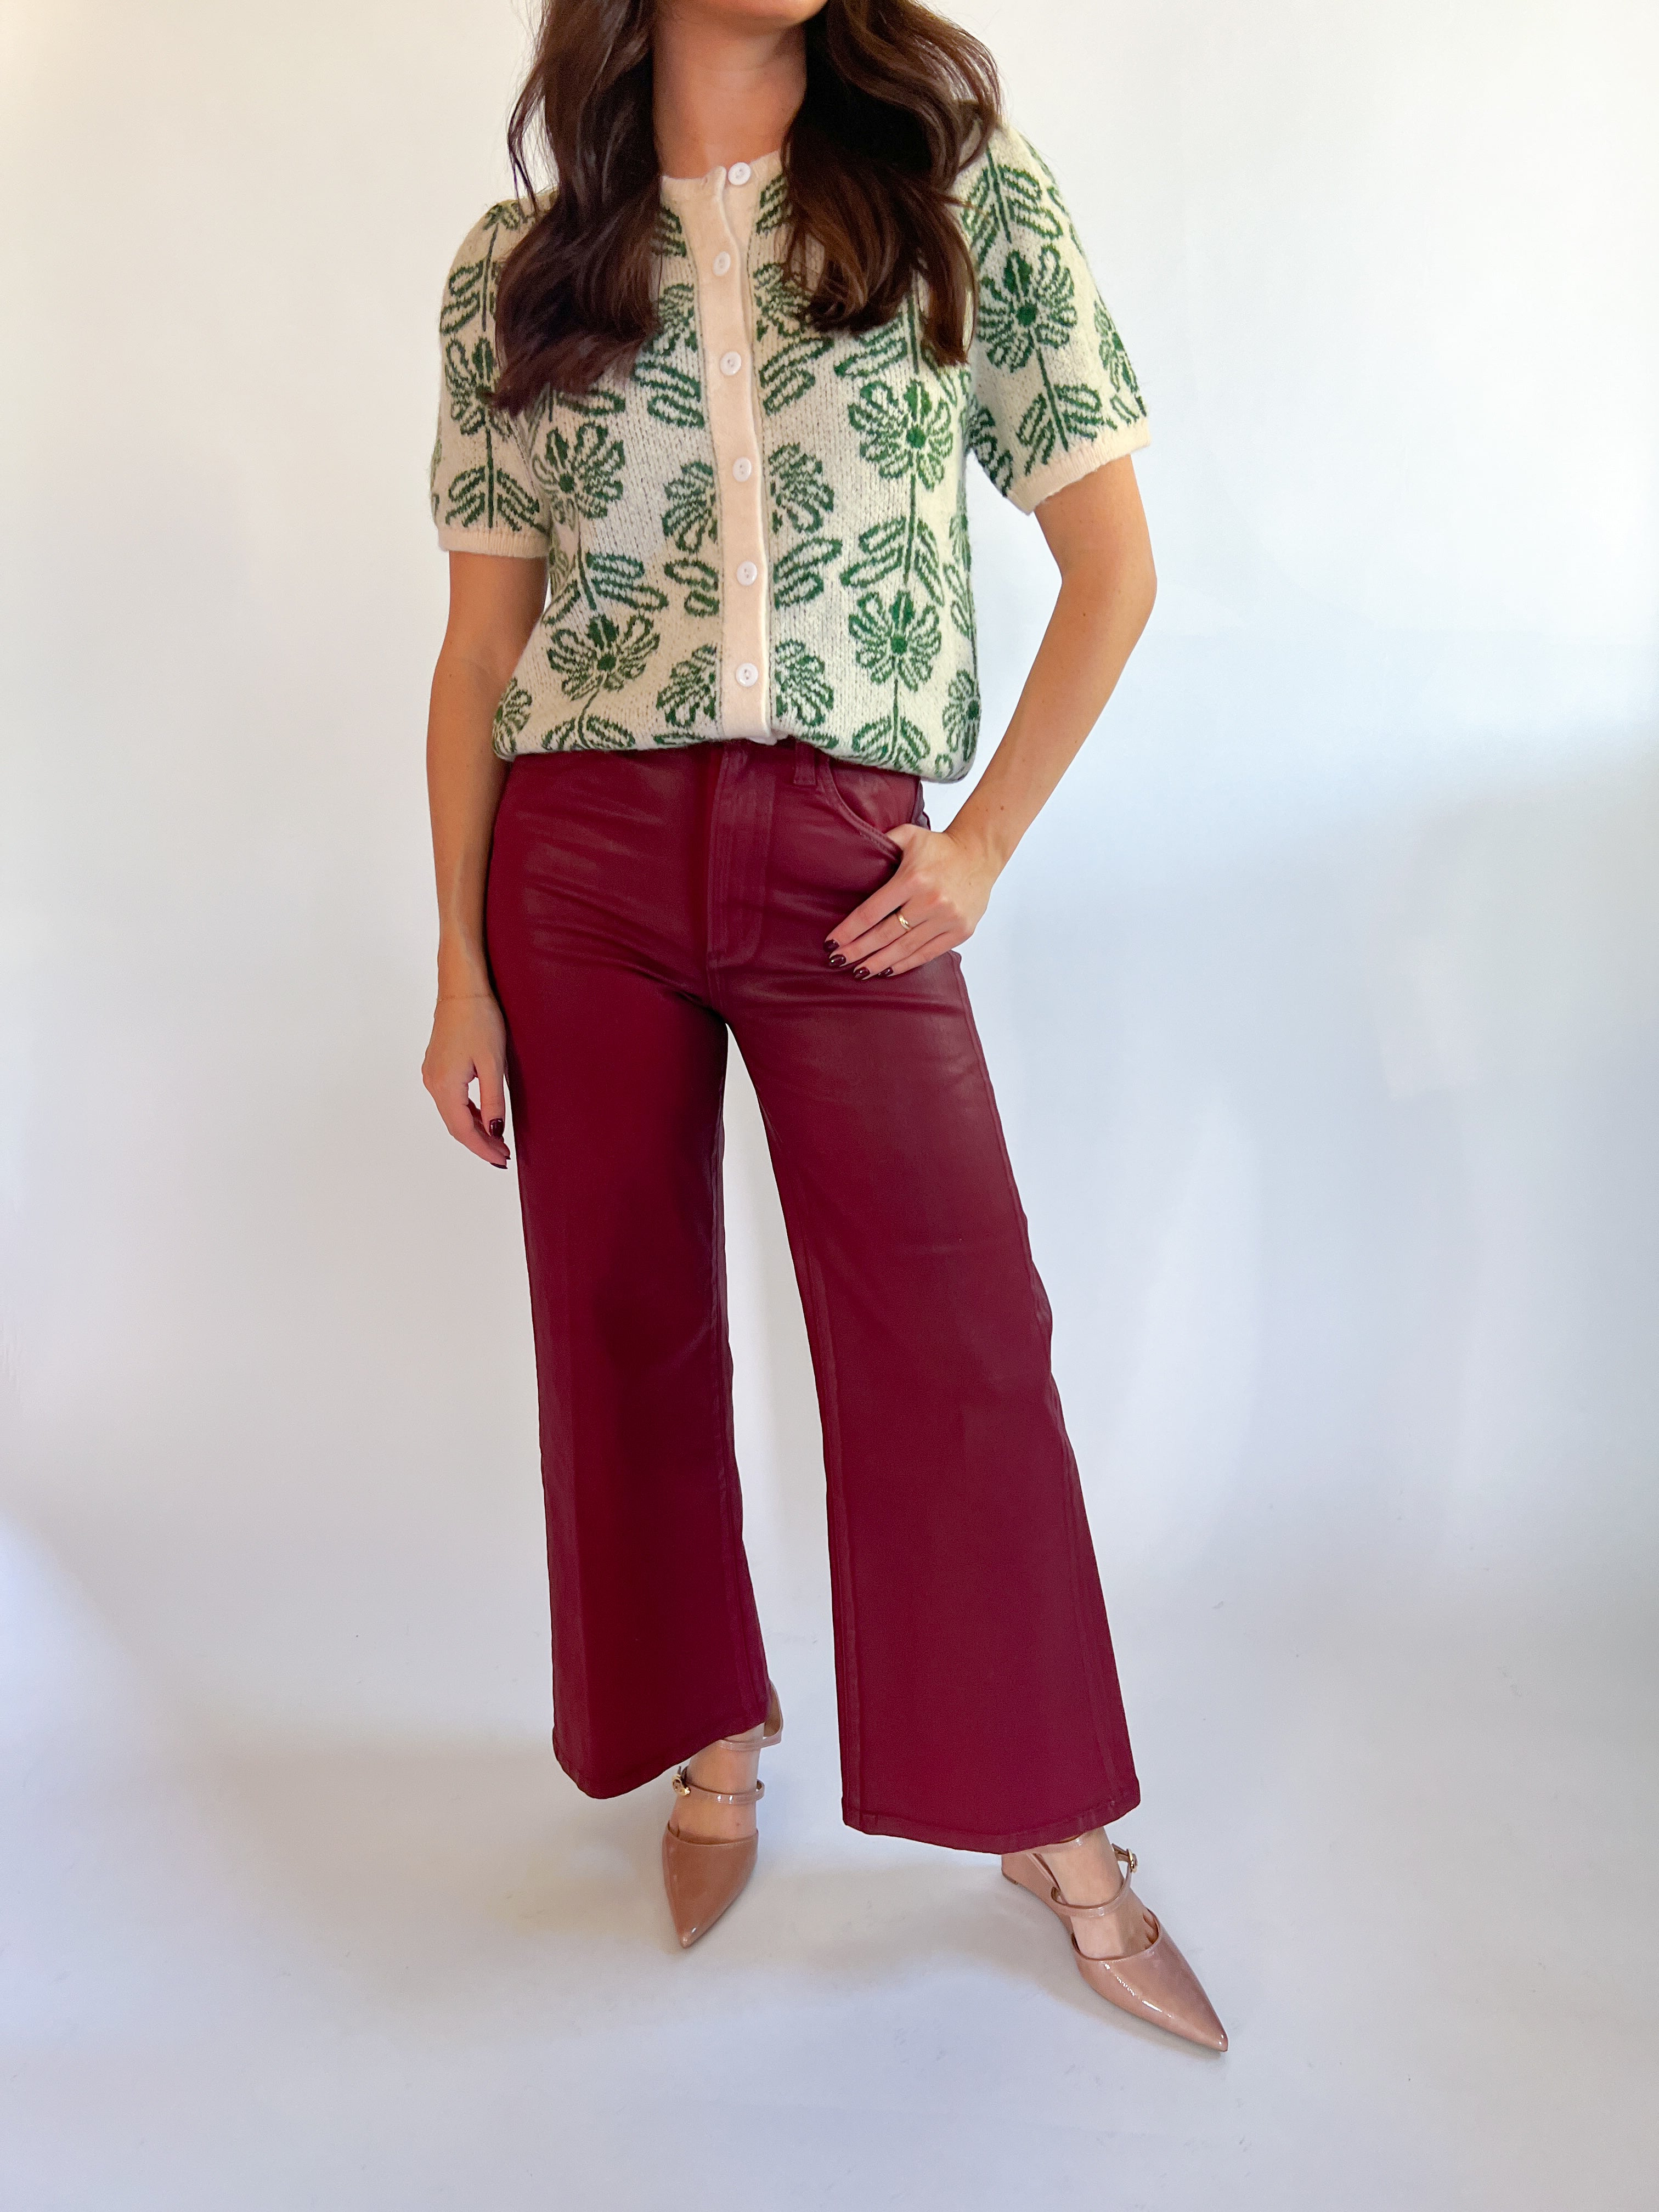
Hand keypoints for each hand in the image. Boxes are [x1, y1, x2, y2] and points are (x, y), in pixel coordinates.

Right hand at [422, 991, 511, 1166]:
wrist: (462, 990)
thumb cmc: (480, 1020)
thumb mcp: (493, 1063)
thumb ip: (493, 1100)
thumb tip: (494, 1131)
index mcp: (445, 1085)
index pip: (463, 1130)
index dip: (483, 1149)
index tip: (502, 1160)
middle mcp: (433, 1083)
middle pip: (456, 1126)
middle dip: (479, 1143)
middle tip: (503, 1156)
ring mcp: (432, 1075)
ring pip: (453, 1114)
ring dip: (474, 1130)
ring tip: (498, 1142)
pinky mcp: (437, 1067)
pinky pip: (451, 1100)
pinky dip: (468, 1113)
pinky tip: (484, 1118)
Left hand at [825, 822, 999, 978]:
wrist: (980, 853)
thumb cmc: (940, 846)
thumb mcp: (909, 835)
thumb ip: (882, 841)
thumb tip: (851, 850)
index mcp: (913, 879)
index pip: (872, 912)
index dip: (849, 930)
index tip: (832, 942)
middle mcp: (930, 902)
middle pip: (885, 935)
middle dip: (858, 951)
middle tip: (837, 960)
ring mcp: (948, 919)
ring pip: (905, 949)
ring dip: (878, 963)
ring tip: (858, 971)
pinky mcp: (961, 931)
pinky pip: (928, 953)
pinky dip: (906, 964)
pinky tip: (887, 970)